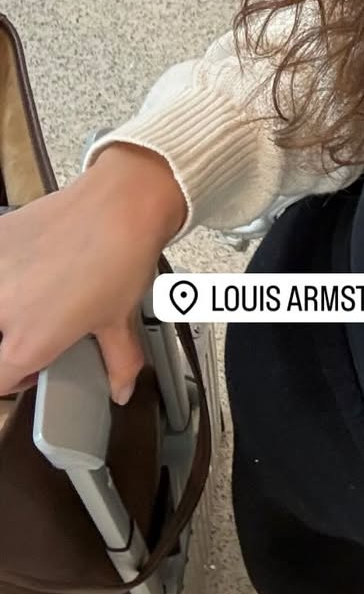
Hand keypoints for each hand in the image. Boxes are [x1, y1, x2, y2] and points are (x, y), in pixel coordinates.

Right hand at [0, 158, 179, 404]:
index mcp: (29, 342)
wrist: (121, 203)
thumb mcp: (120, 321)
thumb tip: (122, 390)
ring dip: (6, 303)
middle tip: (24, 330)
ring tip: (28, 294)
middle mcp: (2, 311)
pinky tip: (26, 266)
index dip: (14, 380)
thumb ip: (118, 363)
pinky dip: (5, 271)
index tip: (28, 368)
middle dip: (5, 339)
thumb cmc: (120, 259)